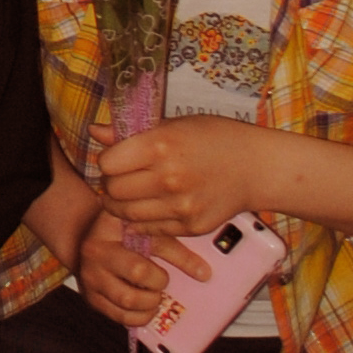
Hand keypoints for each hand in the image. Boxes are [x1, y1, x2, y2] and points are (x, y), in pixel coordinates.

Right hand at [75, 200, 208, 326]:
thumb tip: (204, 273)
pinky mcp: (91, 298)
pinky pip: (120, 317)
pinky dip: (140, 317)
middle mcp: (95, 251)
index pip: (153, 243)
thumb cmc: (123, 234)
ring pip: (128, 300)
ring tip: (154, 295)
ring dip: (150, 302)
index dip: (181, 259)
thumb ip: (174, 249)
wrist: (88, 240)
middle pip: (138, 272)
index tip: (202, 272)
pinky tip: (146, 308)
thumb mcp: (146, 230)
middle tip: (162, 280)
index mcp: (112, 227)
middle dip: (159, 281)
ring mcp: (90, 276)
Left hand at [96, 116, 280, 238]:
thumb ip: (130, 133)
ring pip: (126, 214)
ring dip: (121, 206)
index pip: (107, 163)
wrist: (258, 167)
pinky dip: (142, 221)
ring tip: (130, 195)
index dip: (107, 161)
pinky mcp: (190, 226)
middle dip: (110, 185)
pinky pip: (149, 228)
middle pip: (113, 191)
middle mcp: (168, 177)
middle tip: (120, 180)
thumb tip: (93, 132)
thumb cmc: (216, 139)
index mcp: (161, 146)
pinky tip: (150, 207)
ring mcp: (180, 206)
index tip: (116, 159)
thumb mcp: (175, 124)